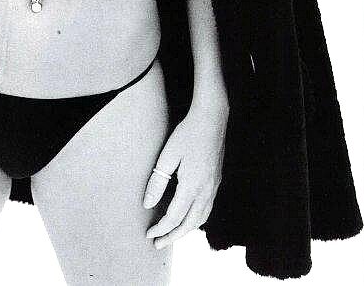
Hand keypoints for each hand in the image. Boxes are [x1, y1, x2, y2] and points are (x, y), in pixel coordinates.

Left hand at [143, 100, 227, 248]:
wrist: (212, 119)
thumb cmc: (187, 133)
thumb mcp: (168, 155)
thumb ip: (157, 181)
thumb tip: (147, 204)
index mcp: (192, 186)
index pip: (174, 217)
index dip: (161, 228)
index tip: (148, 234)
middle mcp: (206, 191)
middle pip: (189, 224)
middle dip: (172, 236)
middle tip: (157, 244)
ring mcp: (213, 187)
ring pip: (200, 219)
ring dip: (185, 231)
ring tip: (171, 235)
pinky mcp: (216, 182)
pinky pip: (206, 209)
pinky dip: (195, 220)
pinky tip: (187, 218)